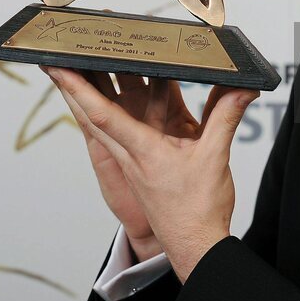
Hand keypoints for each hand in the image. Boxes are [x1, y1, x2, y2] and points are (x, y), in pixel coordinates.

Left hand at [42, 66, 257, 280]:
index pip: (101, 114)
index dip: (78, 88)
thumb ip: (225, 117)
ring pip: (102, 120)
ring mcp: (135, 157)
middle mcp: (131, 152)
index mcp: (141, 151)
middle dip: (73, 84)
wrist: (194, 245)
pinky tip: (117, 95)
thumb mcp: (214, 158)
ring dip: (88, 95)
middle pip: (92, 113)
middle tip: (59, 55)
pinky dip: (115, 108)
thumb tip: (242, 89)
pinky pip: (124, 128)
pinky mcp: (145, 161)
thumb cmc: (197, 210)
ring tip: (77, 67)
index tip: (57, 67)